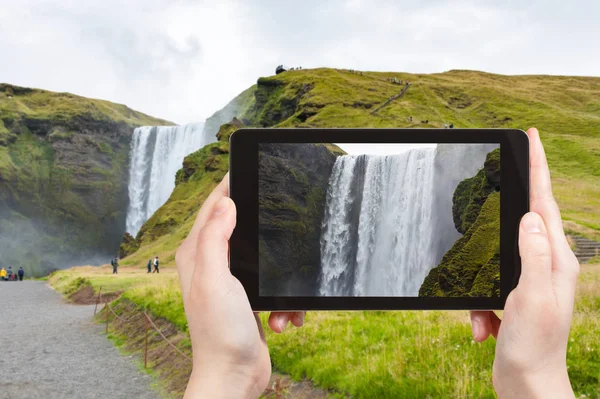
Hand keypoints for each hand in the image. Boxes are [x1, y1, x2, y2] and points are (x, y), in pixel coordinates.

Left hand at [176, 174, 304, 398]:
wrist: (234, 376)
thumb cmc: (220, 333)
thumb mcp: (215, 279)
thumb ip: (215, 239)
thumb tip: (226, 203)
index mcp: (196, 254)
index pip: (211, 207)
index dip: (228, 185)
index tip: (246, 166)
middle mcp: (210, 264)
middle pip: (238, 226)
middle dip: (261, 227)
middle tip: (280, 220)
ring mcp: (230, 281)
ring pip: (261, 255)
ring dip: (278, 275)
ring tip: (282, 303)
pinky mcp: (247, 297)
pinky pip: (272, 283)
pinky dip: (283, 300)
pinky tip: (283, 317)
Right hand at [470, 128, 578, 398]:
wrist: (529, 386)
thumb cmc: (535, 347)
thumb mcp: (532, 297)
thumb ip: (532, 255)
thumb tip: (530, 217)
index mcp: (555, 260)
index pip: (544, 204)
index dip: (538, 168)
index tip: (531, 138)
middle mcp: (546, 265)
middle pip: (525, 220)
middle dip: (509, 204)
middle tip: (501, 176)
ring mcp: (530, 280)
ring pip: (498, 256)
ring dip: (483, 288)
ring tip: (485, 321)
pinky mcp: (514, 296)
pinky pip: (487, 287)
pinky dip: (479, 308)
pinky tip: (484, 330)